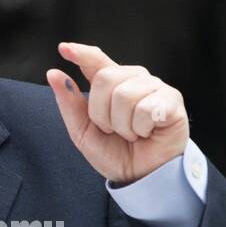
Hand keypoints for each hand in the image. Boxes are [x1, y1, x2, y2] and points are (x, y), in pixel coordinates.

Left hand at [47, 42, 189, 184]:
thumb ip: (69, 103)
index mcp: (113, 84)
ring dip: (123, 125)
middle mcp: (135, 79)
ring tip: (133, 134)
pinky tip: (148, 133)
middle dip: (102, 114)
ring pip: (124, 94)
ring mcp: (155, 88)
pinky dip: (141, 128)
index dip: (81, 53)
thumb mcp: (84, 132)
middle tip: (114, 131)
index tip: (64, 48)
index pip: (96, 60)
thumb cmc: (117, 154)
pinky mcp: (172, 101)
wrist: (142, 177)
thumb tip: (53, 73)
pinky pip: (146, 108)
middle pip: (105, 79)